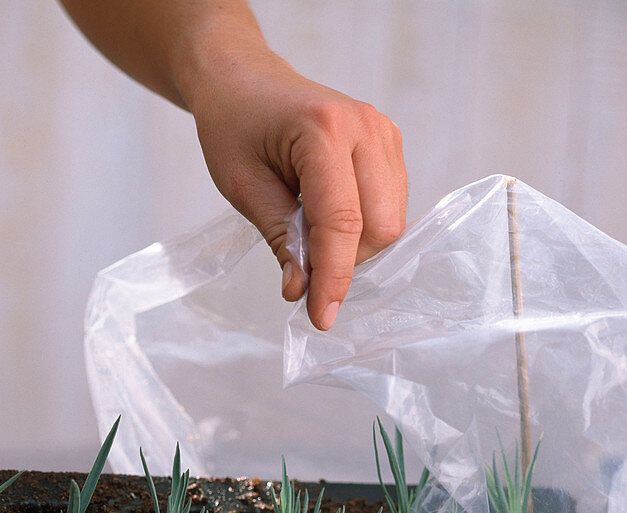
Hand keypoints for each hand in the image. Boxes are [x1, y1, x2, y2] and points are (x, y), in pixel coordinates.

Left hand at [188, 49, 406, 329]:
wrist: (245, 80)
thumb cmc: (235, 127)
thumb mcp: (242, 186)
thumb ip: (279, 238)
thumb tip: (303, 291)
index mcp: (323, 130)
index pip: (342, 221)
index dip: (334, 276)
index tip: (322, 318)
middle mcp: (366, 128)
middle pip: (380, 226)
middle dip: (346, 261)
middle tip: (302, 266)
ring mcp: (384, 133)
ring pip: (391, 220)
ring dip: (355, 246)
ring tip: (309, 233)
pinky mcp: (390, 143)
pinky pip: (391, 205)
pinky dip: (362, 227)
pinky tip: (327, 218)